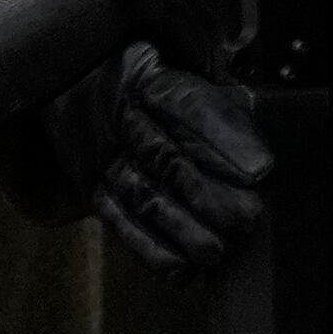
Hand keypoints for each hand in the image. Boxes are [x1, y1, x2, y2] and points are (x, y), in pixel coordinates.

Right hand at [43, 37, 275, 281]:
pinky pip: (118, 219)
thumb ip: (217, 96)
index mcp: (142, 74)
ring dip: (180, 228)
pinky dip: (150, 249)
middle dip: (204, 192)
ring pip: (141, 194)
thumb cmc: (147, 82)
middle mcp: (114, 114)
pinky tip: (183, 269)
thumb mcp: (177, 64)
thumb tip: (260, 140)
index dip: (223, 137)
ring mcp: (98, 153)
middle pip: (161, 156)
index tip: (261, 169)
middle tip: (245, 220)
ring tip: (217, 251)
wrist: (71, 84)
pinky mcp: (90, 186)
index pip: (185, 104)